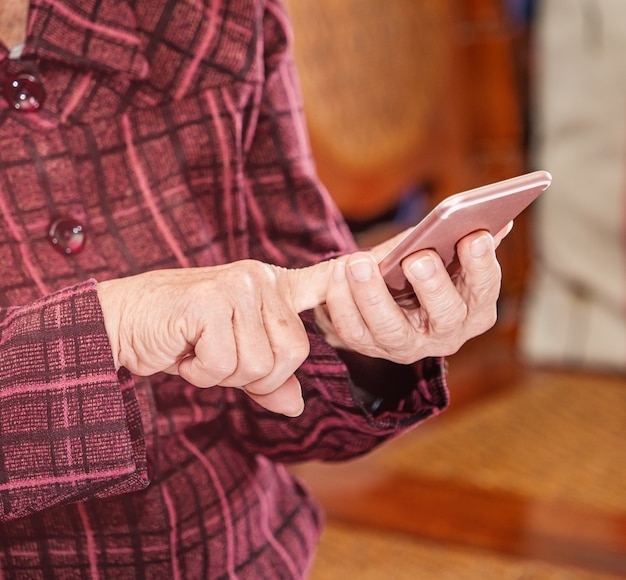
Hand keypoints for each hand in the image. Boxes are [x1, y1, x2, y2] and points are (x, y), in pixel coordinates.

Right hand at [97, 260, 331, 416]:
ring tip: (198, 351)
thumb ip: (267, 377)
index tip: (370, 263)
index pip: (321, 281)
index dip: (347, 279)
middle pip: (293, 354)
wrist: (121, 321)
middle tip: (217, 359)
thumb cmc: (181, 337)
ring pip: (259, 365)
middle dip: (255, 376)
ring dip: (223, 375)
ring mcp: (237, 287)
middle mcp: (260, 280)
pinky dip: (200, 373)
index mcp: (272, 287)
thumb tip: (297, 407)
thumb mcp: (232, 360)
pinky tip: (183, 350)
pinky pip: (224, 365)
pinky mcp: (211, 300)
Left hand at [313, 224, 510, 362]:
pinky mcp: (369, 347)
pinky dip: (342, 301)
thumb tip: (493, 219)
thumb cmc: (420, 268)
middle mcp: (446, 333)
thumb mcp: (445, 255)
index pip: (485, 289)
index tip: (475, 235)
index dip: (482, 265)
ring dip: (373, 294)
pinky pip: (353, 330)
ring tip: (359, 262)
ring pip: (391, 328)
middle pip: (445, 315)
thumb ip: (464, 238)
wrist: (382, 298)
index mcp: (474, 307)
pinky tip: (336, 271)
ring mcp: (407, 345)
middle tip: (417, 258)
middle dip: (432, 285)